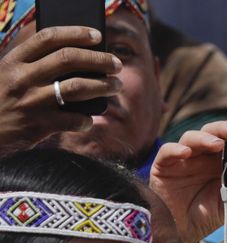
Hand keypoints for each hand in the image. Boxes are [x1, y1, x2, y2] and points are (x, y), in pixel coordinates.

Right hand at [0, 26, 121, 156]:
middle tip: (116, 64)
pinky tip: (89, 119)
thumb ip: (34, 65)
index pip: (48, 38)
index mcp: (14, 61)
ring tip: (116, 86)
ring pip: (77, 87)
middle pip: (68, 59)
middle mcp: (22, 78)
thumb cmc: (2, 101)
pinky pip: (73, 119)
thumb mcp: (8, 75)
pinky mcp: (38, 125)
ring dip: (103, 85)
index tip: (97, 35)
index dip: (76, 33)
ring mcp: (31, 101)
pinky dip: (86, 119)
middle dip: (99, 60)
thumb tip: (79, 60)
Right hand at [149, 119, 226, 242]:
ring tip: (218, 144)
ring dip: (205, 138)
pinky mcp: (164, 166)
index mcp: (220, 160)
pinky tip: (185, 152)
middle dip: (226, 128)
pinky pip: (167, 152)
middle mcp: (202, 155)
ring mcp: (183, 159)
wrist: (179, 231)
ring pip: (191, 137)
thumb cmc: (204, 214)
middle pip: (213, 132)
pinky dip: (176, 149)